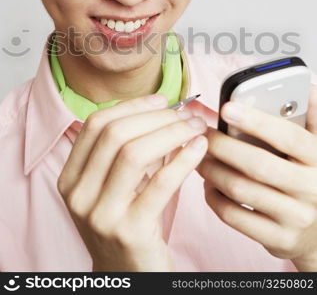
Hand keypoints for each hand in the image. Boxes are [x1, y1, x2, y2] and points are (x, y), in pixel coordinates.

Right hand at [57, 94, 207, 271]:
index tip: (162, 99)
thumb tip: (164, 109)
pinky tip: (199, 148)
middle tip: (186, 114)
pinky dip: (183, 159)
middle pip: (115, 134)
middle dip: (156, 117)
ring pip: (134, 153)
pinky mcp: (129, 231)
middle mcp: (78, 194)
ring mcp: (100, 214)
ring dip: (171, 133)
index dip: (132, 106)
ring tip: (195, 128)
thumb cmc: (128, 223)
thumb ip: (130, 149)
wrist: (127, 276)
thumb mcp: (116, 186)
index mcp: (71, 178)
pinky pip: (160, 183)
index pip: (96, 125)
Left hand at [197, 84, 316, 270]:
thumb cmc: (311, 180)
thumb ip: (311, 120)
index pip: (287, 136)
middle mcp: (310, 189)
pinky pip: (234, 216)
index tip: (227, 108)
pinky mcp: (277, 239)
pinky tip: (208, 184)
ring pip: (240, 189)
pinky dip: (214, 197)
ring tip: (199, 156)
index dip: (256, 121)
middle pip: (257, 164)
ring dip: (212, 169)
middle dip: (222, 146)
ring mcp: (294, 217)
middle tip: (201, 134)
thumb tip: (307, 87)